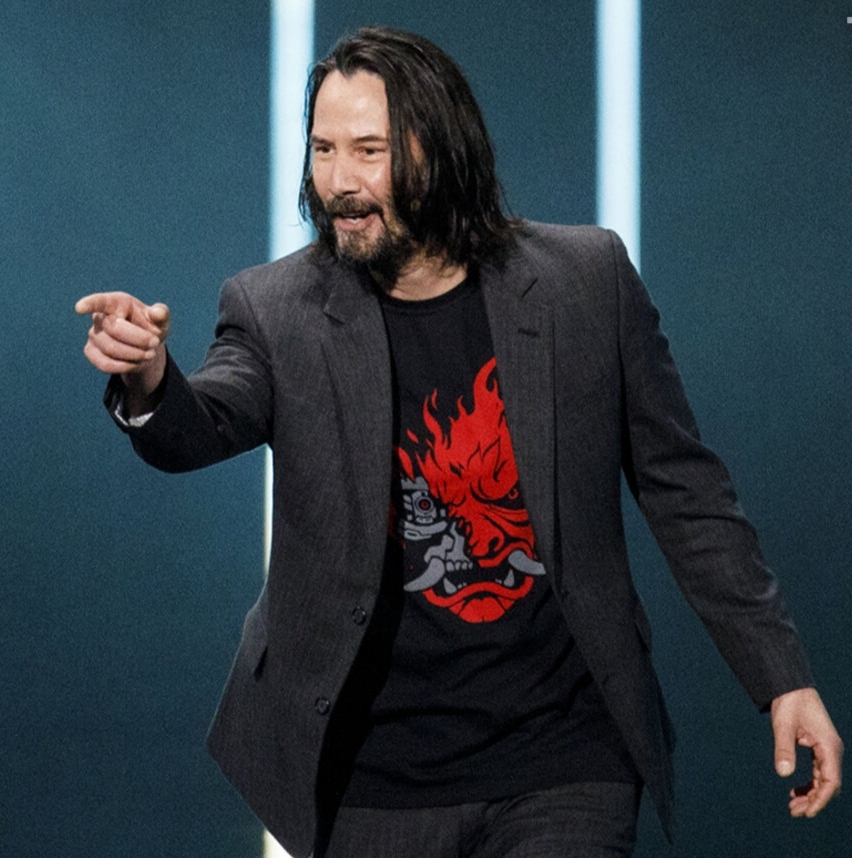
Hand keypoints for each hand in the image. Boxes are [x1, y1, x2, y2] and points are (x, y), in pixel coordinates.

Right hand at [76, 291, 169, 412]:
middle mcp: (101, 317)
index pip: (101, 302)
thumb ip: (161, 314)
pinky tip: (136, 363)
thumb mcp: (161, 320)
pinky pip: (104, 364)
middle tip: (155, 344)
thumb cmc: (151, 327)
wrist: (145, 347)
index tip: (79, 308)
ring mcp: (93, 334)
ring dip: (134, 355)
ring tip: (149, 354)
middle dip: (139, 340)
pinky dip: (125, 366)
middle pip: (114, 330)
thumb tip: (157, 313)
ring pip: (110, 349)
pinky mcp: (91, 351)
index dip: (90, 304)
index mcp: (117, 303)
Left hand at [771, 687, 842, 817]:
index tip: (807, 812)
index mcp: (829, 746)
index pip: (830, 781)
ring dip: (810, 794)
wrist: (790, 685)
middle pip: (828, 784)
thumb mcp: (783, 725)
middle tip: (793, 811)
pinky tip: (795, 790)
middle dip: (813, 800)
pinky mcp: (819, 747)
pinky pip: (818, 772)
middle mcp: (832, 750)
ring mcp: (827, 749)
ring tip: (792, 805)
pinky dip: (809, 783)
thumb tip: (783, 774)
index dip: (820, 800)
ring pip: (823, 780)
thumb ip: (784, 749)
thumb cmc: (789, 703)